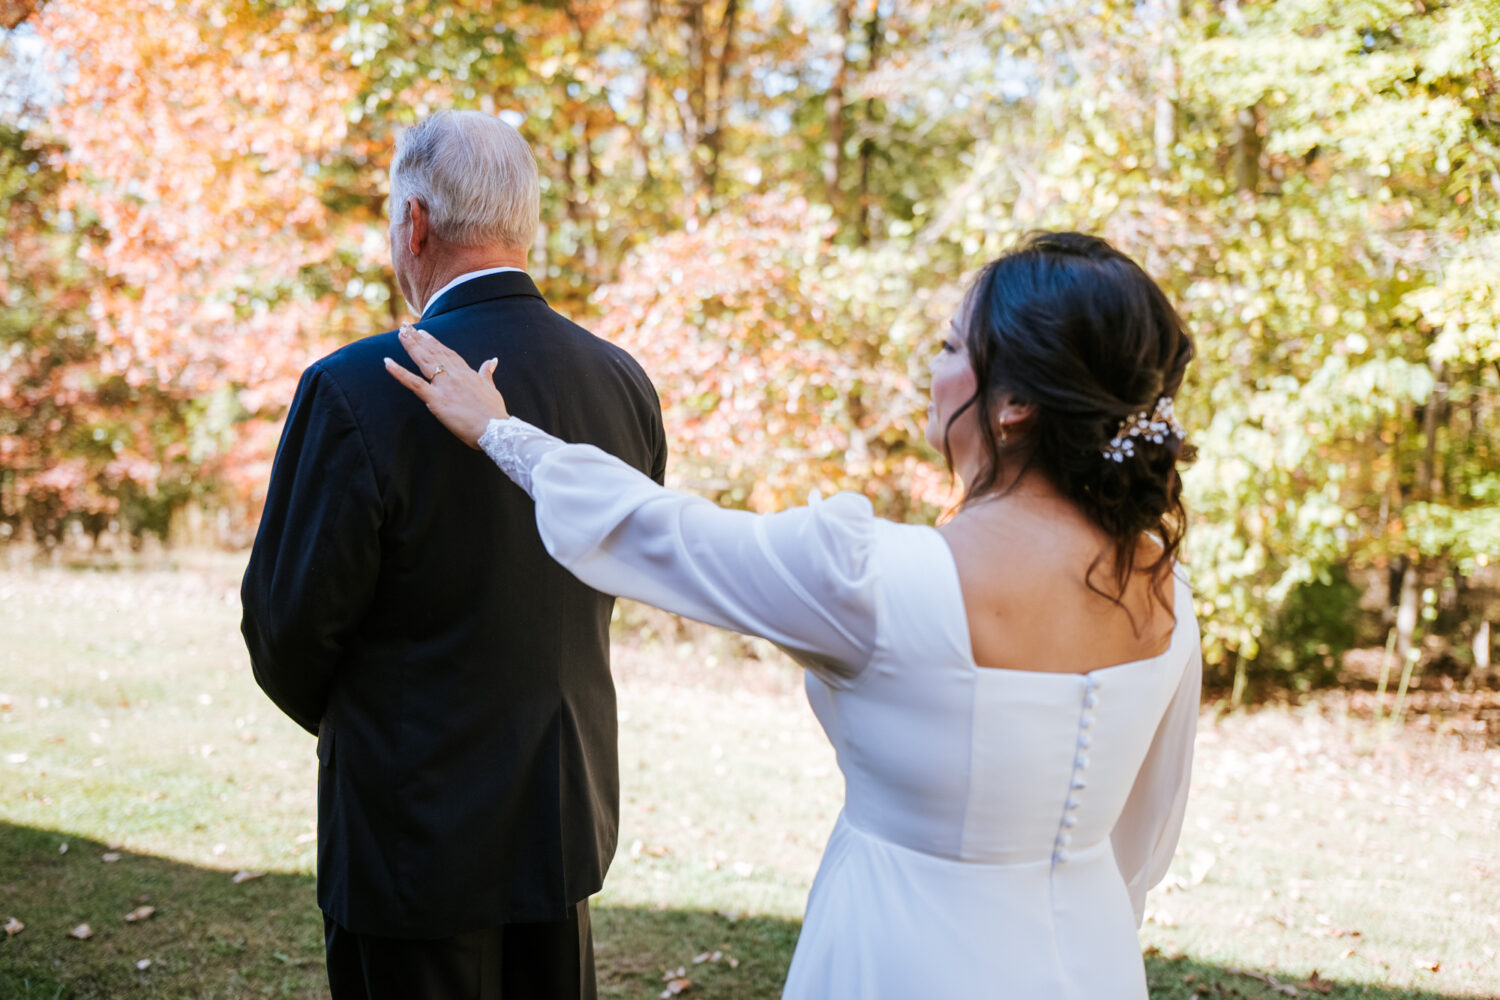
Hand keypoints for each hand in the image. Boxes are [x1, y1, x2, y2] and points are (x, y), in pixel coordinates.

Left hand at [384, 323, 509, 447]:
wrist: (496, 429)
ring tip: (400, 334)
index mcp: (467, 373)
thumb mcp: (492, 388)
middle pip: (433, 352)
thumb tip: (493, 360)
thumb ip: (488, 372)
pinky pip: (414, 384)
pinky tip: (387, 362)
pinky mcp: (436, 400)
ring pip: (424, 361)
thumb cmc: (494, 413)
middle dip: (418, 338)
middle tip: (405, 325)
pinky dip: (399, 372)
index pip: (447, 353)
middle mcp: (454, 375)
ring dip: (411, 346)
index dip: (434, 342)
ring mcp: (445, 386)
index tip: (423, 332)